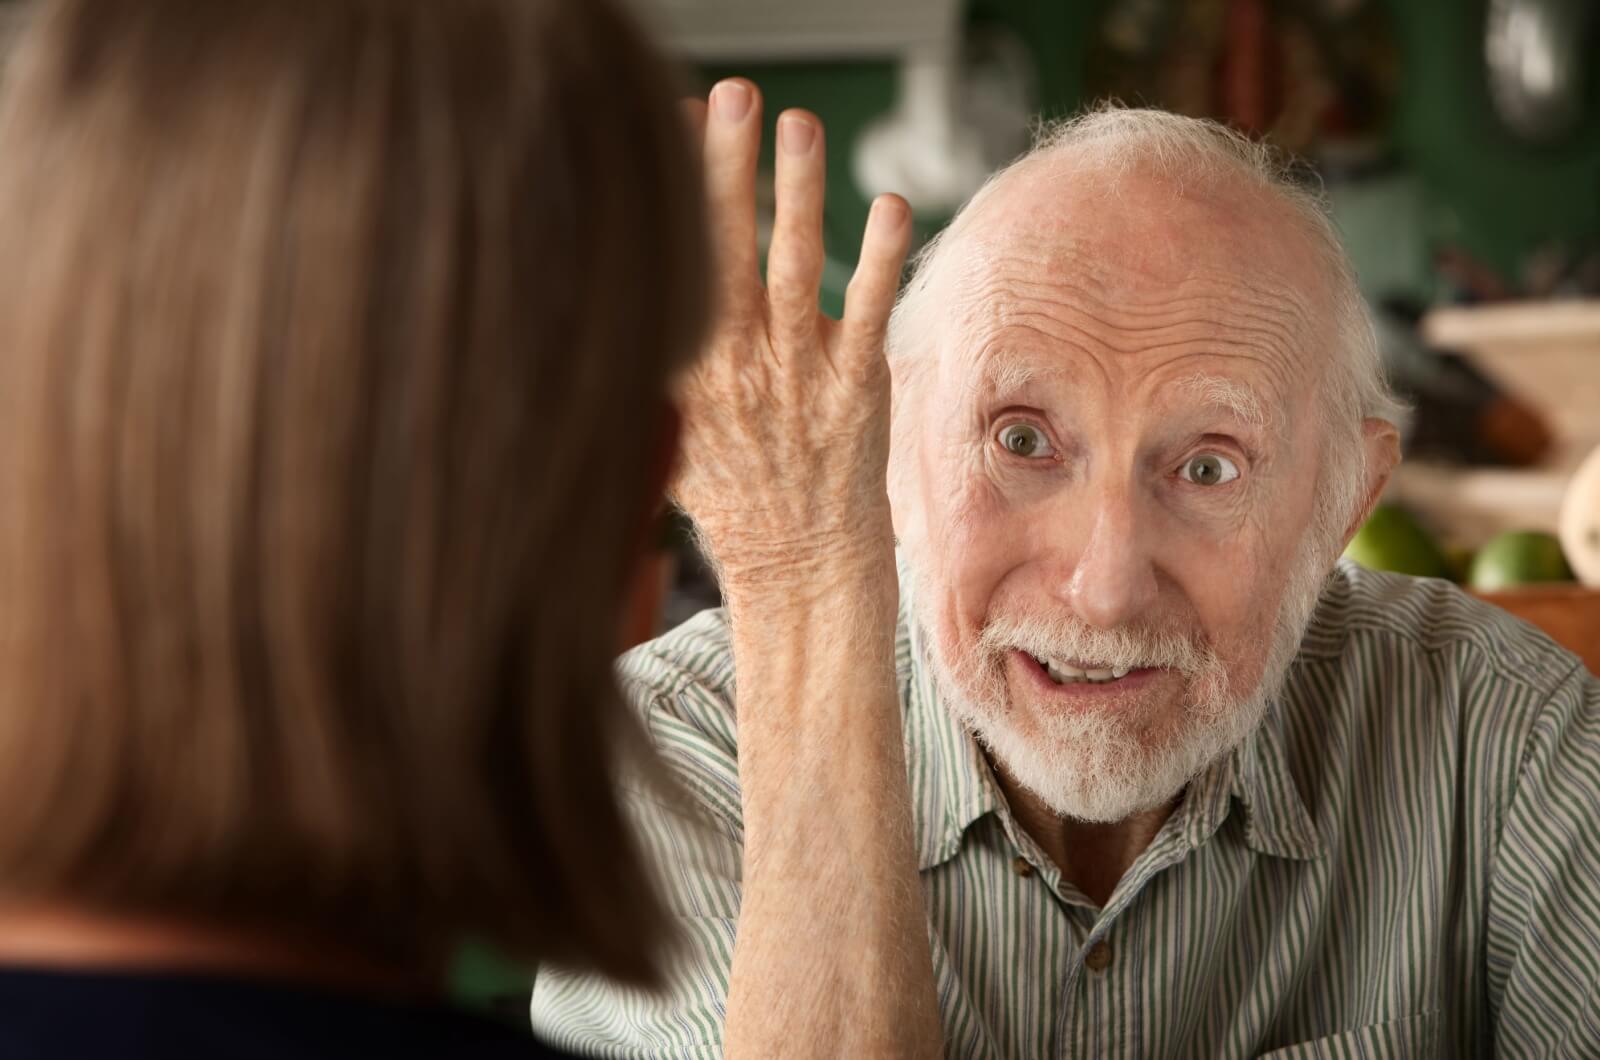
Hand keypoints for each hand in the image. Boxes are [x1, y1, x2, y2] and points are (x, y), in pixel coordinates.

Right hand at [672, 79, 911, 595]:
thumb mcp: (671, 433)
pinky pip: (866, 315)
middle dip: (724, 168)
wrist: (798, 569)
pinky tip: (891, 205)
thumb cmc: (737, 497)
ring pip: (791, 270)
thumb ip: (659, 367)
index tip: (666, 122)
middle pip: (723, 251)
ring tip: (796, 124)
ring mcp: (795, 379)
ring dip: (795, 194)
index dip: (670, 191)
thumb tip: (621, 300)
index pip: (671, 264)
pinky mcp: (854, 390)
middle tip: (729, 95)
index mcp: (683, 373)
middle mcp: (734, 369)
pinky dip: (877, 260)